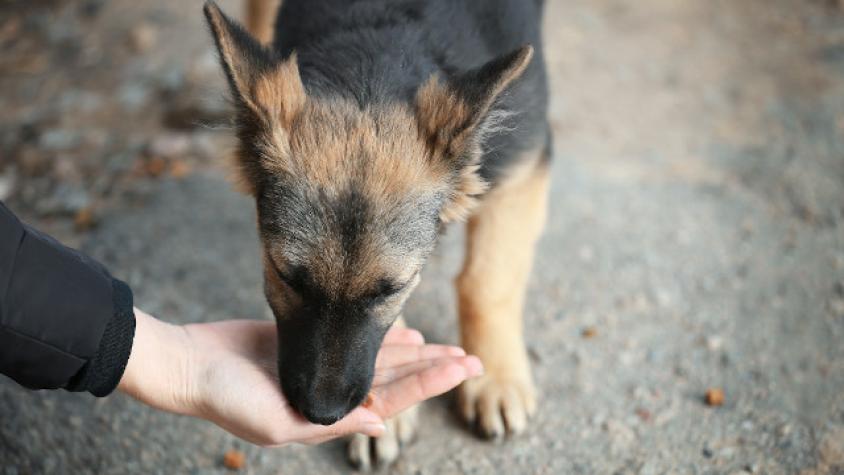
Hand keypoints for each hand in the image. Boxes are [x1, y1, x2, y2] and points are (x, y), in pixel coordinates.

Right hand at [118, 308, 482, 445]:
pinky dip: (383, 337)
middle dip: (433, 370)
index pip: (391, 399)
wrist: (190, 364)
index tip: (461, 369)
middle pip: (395, 379)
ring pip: (380, 359)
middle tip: (472, 357)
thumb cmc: (225, 397)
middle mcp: (331, 391)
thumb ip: (328, 422)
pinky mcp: (311, 340)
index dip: (429, 384)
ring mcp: (322, 364)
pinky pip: (355, 338)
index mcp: (328, 415)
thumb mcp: (275, 423)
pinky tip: (407, 332)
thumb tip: (379, 422)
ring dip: (415, 354)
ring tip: (448, 348)